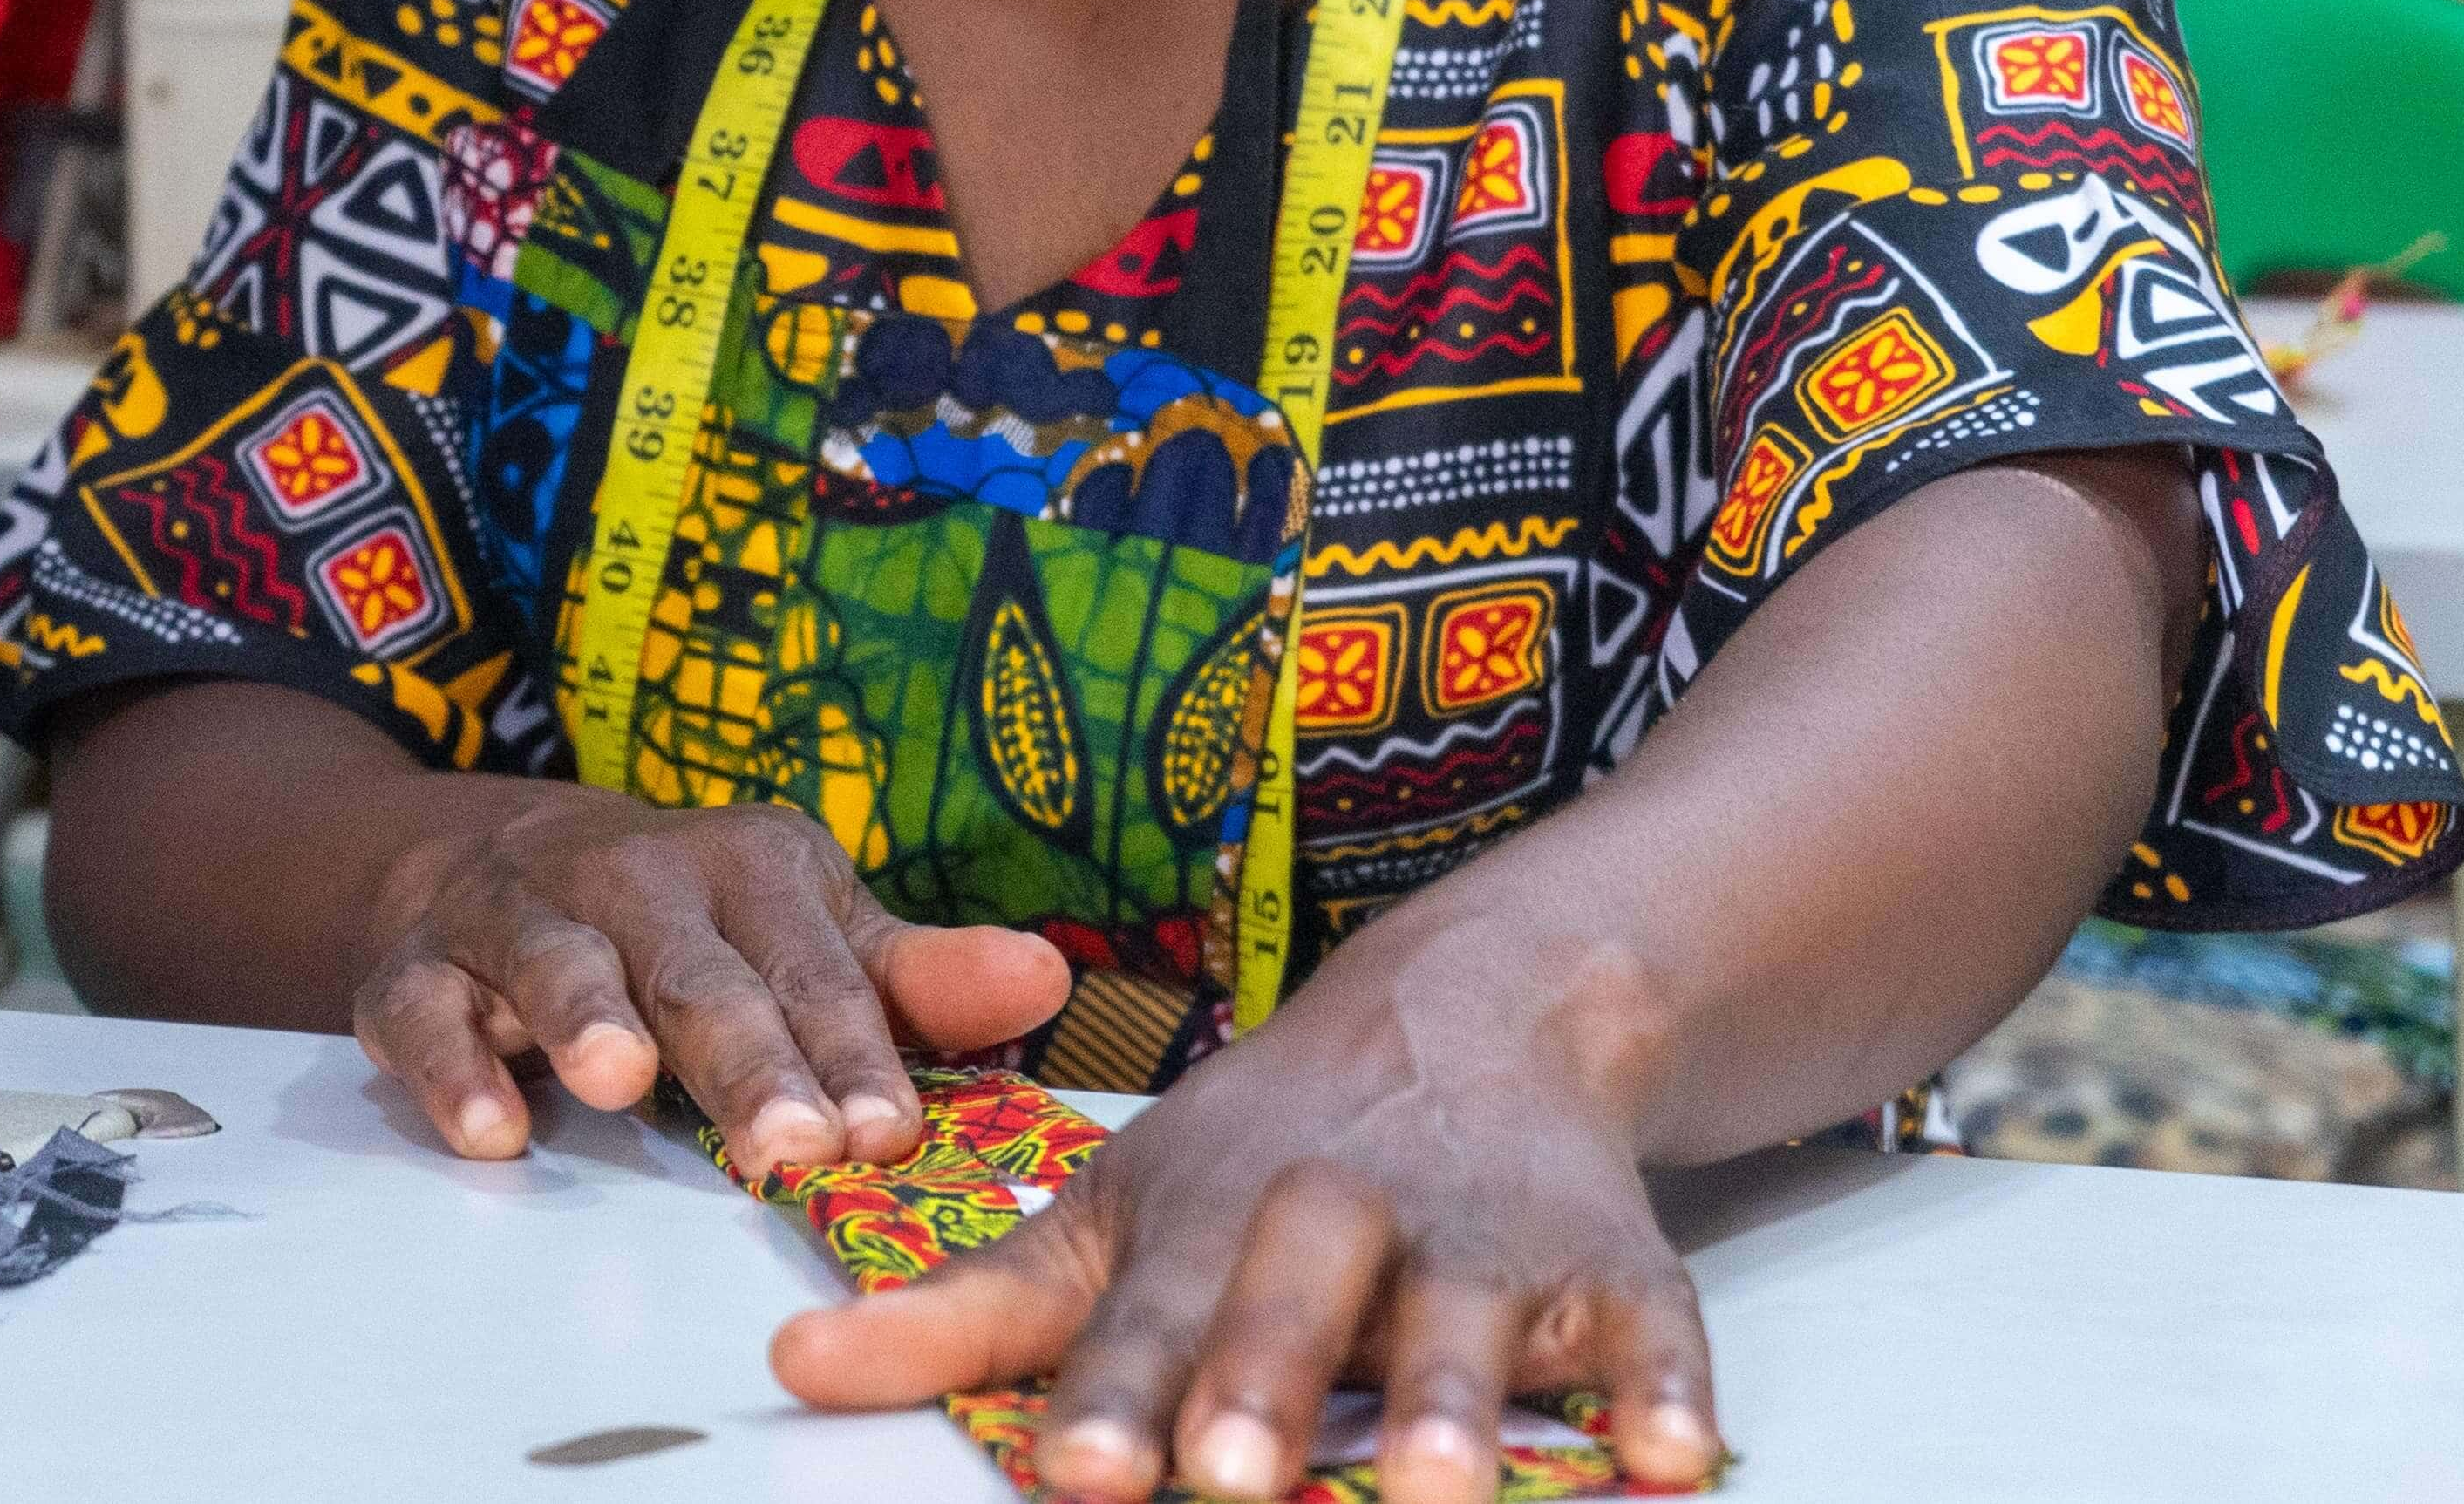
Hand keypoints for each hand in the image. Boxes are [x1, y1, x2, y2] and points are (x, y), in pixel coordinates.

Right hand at [351, 789, 1071, 1174]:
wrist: (492, 855)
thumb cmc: (686, 922)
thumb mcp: (805, 932)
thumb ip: (913, 979)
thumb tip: (1043, 981)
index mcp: (747, 866)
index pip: (812, 969)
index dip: (851, 1053)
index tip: (886, 1135)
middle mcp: (633, 873)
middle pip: (697, 973)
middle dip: (744, 1058)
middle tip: (790, 1146)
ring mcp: (519, 912)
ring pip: (556, 962)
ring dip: (584, 1016)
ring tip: (617, 1083)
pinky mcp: (417, 962)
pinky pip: (426, 1010)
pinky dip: (449, 1064)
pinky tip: (487, 1130)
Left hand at [767, 929, 1722, 1503]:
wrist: (1477, 1009)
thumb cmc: (1261, 1153)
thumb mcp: (1108, 1211)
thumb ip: (964, 1312)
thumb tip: (789, 1371)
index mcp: (1209, 1222)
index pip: (1147, 1321)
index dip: (1114, 1399)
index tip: (1081, 1475)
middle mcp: (1341, 1222)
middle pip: (1299, 1309)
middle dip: (1266, 1387)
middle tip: (1234, 1477)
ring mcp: (1482, 1243)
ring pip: (1469, 1323)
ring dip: (1458, 1405)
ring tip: (1441, 1489)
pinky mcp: (1616, 1266)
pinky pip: (1652, 1332)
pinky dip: (1668, 1391)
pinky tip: (1673, 1456)